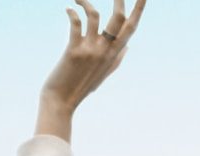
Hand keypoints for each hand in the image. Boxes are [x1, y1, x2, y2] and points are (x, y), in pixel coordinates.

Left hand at [36, 0, 146, 140]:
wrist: (61, 102)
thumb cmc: (80, 87)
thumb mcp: (102, 75)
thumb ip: (116, 60)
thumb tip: (128, 46)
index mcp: (113, 55)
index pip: (131, 28)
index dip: (139, 9)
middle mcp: (104, 51)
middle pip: (118, 18)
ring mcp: (90, 50)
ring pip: (95, 14)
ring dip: (85, 1)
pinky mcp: (74, 51)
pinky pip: (76, 23)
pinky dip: (72, 12)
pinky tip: (68, 9)